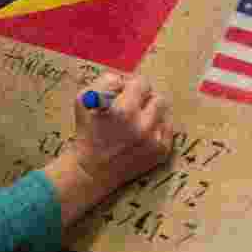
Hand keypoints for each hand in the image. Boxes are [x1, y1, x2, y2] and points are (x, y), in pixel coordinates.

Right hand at [70, 73, 172, 189]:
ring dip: (152, 113)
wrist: (92, 171)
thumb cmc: (86, 132)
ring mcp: (154, 141)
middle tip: (133, 107)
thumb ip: (104, 81)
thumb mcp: (83, 99)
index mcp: (123, 110)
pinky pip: (168, 129)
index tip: (125, 94)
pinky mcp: (161, 152)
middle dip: (145, 100)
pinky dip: (156, 129)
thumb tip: (124, 80)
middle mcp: (142, 126)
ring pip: (164, 112)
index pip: (142, 83)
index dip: (131, 86)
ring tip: (138, 121)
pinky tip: (142, 134)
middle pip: (157, 97)